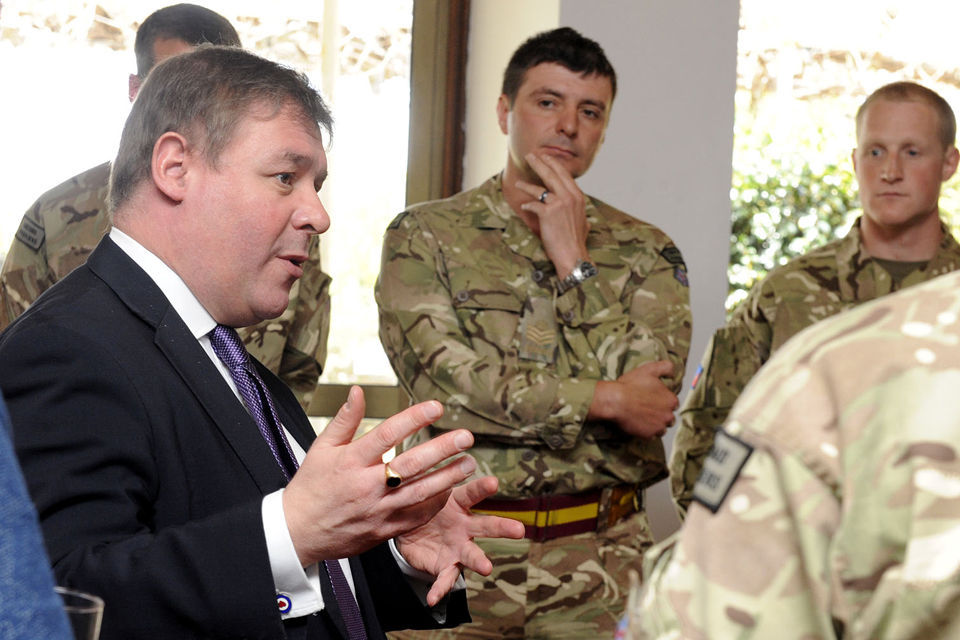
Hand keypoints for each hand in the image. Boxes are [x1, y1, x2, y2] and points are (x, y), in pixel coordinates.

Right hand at [283, 386, 478, 565]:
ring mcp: (377, 510)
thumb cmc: (310, 488)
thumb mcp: (321, 448)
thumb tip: (358, 391)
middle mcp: (366, 486)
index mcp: (350, 462)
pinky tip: (450, 491)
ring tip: (469, 463)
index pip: (387, 434)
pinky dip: (434, 504)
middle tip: (465, 437)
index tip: (436, 407)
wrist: (297, 532)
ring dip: (447, 478)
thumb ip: (345, 420)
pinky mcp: (384, 530)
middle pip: (410, 465)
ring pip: (420, 493)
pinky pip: (415, 518)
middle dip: (441, 450)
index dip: (414, 418)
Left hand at [396, 476, 524, 605]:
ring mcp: (458, 547)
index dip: (482, 488)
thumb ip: (426, 477)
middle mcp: (465, 525)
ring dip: (480, 561)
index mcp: (458, 502)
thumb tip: (424, 449)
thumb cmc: (422, 504)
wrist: (408, 530)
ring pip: (473, 554)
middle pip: (487, 525)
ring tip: (488, 567)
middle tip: (519, 530)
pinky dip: (440, 588)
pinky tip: (433, 598)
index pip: (472, 492)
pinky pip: (444, 578)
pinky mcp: (447, 565)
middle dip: (503, 527)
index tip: (493, 482)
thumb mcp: (422, 488)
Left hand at [516, 152, 590, 275]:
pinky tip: (524, 206)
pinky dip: (527, 205)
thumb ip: (580, 213)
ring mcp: (558, 204)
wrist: (572, 254)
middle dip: (539, 163)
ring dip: (526, 185)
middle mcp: (569, 197)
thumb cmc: (577, 241)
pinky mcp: (547, 213)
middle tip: (530, 156)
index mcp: (577, 197)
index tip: (546, 158)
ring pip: (539, 189)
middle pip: (551, 175)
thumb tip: (582, 214)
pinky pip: (533, 204)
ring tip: (518, 183)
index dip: (553, 164)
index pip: (564, 175)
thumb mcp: (584, 222)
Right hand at [588, 360, 678, 438]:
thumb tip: (673, 373)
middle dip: (660, 415)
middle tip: (647, 409)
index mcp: (671, 400)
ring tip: (642, 417)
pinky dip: (646, 432)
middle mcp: (669, 416)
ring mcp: (659, 427)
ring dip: (654, 425)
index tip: (652, 399)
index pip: (673, 403)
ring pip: (661, 429)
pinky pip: (651, 437)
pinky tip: (638, 424)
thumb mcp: (649, 369)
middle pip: (669, 418)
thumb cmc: (631, 385)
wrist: (615, 400)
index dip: (663, 401)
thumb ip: (666, 367)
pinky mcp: (648, 435)